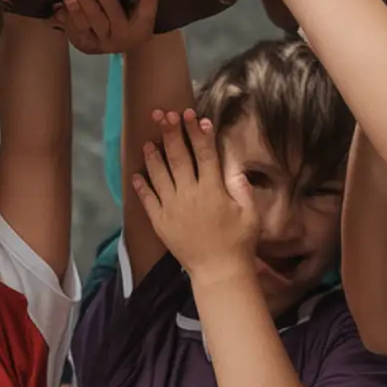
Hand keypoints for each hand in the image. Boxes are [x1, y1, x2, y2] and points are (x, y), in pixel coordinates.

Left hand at [52, 0, 159, 53]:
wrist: (121, 46)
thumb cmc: (131, 20)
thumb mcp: (139, 13)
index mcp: (140, 29)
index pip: (147, 12)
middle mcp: (122, 38)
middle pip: (112, 15)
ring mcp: (102, 44)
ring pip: (88, 27)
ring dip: (78, 10)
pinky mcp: (85, 46)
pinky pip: (74, 32)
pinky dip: (67, 18)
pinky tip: (62, 6)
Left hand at [132, 108, 258, 277]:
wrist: (219, 272)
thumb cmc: (239, 242)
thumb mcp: (250, 212)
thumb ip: (240, 185)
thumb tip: (232, 161)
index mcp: (213, 190)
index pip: (204, 153)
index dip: (197, 132)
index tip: (192, 115)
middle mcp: (190, 194)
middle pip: (178, 157)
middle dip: (171, 132)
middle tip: (164, 114)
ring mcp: (172, 208)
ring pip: (159, 174)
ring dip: (153, 155)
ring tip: (148, 140)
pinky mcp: (160, 222)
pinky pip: (147, 199)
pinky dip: (141, 185)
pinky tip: (137, 173)